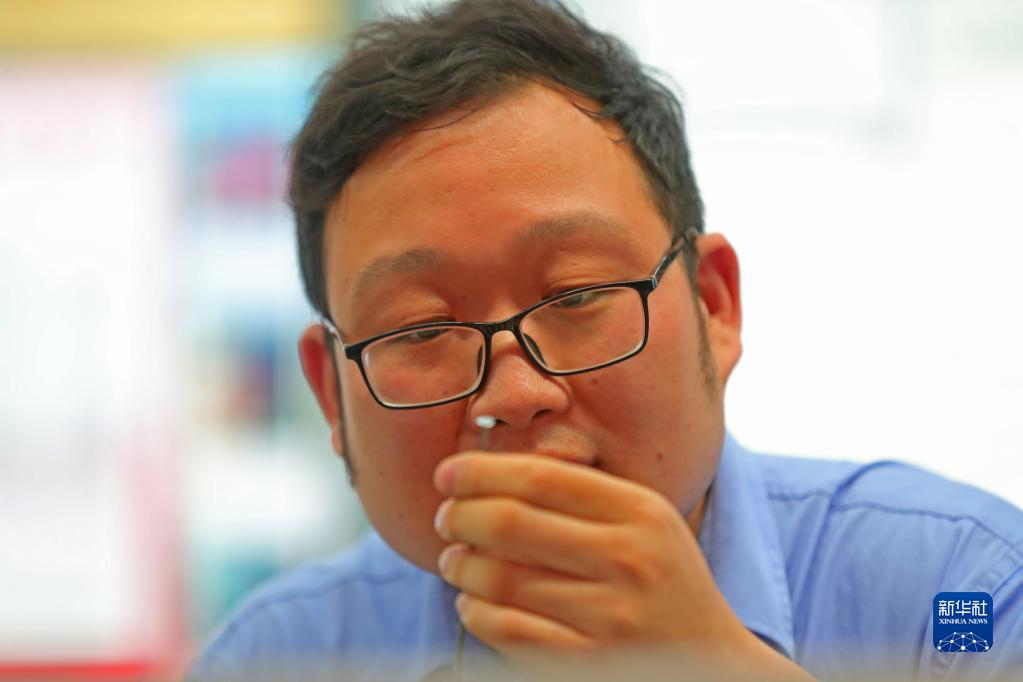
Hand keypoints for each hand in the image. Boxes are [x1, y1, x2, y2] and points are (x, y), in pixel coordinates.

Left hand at [432, 452, 812, 678]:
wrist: (717, 666)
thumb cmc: (663, 581)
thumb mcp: (645, 522)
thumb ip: (582, 495)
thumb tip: (487, 475)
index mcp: (641, 512)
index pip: (541, 477)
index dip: (481, 471)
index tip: (447, 473)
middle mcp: (630, 559)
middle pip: (511, 522)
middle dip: (460, 515)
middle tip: (445, 518)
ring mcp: (612, 616)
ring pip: (502, 578)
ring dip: (461, 564)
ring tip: (453, 560)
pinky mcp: (592, 663)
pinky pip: (509, 629)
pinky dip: (475, 611)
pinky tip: (471, 602)